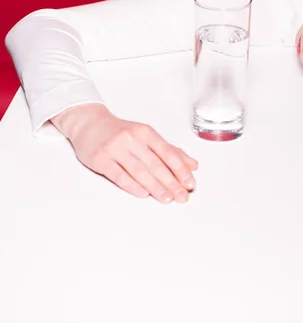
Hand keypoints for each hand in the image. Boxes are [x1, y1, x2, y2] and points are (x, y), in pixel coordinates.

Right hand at [51, 104, 197, 202]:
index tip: (190, 183)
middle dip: (171, 182)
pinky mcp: (100, 159)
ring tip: (167, 198)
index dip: (180, 169)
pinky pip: (119, 175)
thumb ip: (169, 150)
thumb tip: (192, 165)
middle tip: (182, 196)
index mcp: (145, 132)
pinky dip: (132, 186)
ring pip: (139, 171)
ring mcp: (115, 148)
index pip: (167, 152)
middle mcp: (131, 138)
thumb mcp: (146, 136)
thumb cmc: (121, 132)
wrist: (89, 124)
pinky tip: (143, 194)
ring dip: (155, 187)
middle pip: (155, 164)